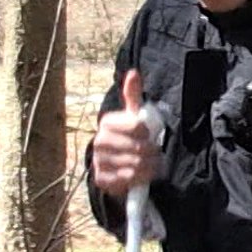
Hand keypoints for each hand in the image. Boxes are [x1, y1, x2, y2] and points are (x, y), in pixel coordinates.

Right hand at [91, 69, 162, 194]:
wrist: (115, 165)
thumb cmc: (129, 136)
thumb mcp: (132, 116)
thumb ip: (133, 95)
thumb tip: (133, 72)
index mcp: (107, 122)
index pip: (138, 127)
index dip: (149, 134)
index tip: (149, 135)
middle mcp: (99, 140)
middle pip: (139, 148)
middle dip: (151, 152)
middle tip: (153, 153)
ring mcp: (98, 160)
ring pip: (136, 164)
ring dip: (149, 166)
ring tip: (148, 163)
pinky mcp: (101, 179)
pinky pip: (128, 179)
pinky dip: (140, 178)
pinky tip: (140, 174)